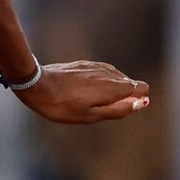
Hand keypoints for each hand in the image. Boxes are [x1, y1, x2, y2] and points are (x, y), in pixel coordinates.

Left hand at [16, 60, 151, 124]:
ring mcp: (97, 66)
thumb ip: (118, 110)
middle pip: (130, 83)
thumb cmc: (62, 105)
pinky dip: (98, 82)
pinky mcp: (86, 64)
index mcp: (114, 87)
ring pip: (116, 78)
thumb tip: (141, 103)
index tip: (119, 108)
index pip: (143, 88)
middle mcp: (110, 73)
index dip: (137, 100)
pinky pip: (102, 73)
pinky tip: (81, 90)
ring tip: (86, 100)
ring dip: (109, 89)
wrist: (36, 84)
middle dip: (122, 96)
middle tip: (96, 107)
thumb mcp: (90, 116)